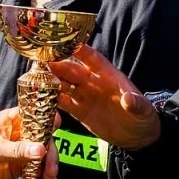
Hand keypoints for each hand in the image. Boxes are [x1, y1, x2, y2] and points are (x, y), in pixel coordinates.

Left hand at [0, 107, 56, 178]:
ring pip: (41, 158)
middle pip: (44, 141)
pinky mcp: (17, 167)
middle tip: (51, 172)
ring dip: (48, 171)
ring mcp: (19, 152)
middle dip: (50, 157)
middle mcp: (19, 134)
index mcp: (11, 121)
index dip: (48, 120)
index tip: (58, 128)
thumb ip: (18, 150)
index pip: (36, 116)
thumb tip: (42, 149)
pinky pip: (34, 172)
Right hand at [46, 45, 160, 150]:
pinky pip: (62, 102)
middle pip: (72, 69)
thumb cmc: (143, 118)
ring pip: (63, 84)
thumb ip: (136, 104)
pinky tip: (38, 97)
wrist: (138, 137)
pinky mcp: (79, 111)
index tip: (64, 41)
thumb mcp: (143, 111)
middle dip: (57, 64)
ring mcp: (85, 95)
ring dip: (50, 80)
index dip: (79, 49)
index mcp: (109, 76)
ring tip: (34, 78)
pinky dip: (50, 99)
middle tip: (40, 61)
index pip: (92, 58)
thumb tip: (129, 99)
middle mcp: (93, 82)